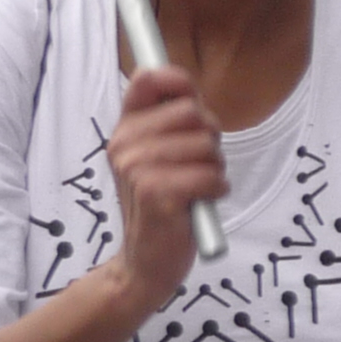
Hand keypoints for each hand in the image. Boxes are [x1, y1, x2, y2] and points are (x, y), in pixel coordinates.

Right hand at [102, 66, 228, 313]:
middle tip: (199, 164)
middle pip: (193, 112)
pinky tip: (199, 203)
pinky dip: (216, 190)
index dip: (179, 81)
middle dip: (210, 138)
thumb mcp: (163, 158)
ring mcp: (136, 168)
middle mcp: (124, 144)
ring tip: (197, 187)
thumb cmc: (164, 205)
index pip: (148, 79)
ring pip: (206, 145)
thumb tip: (189, 89)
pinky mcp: (155, 194)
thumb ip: (174, 124)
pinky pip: (210, 175)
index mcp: (125, 129)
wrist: (145, 261)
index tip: (192, 100)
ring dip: (215, 168)